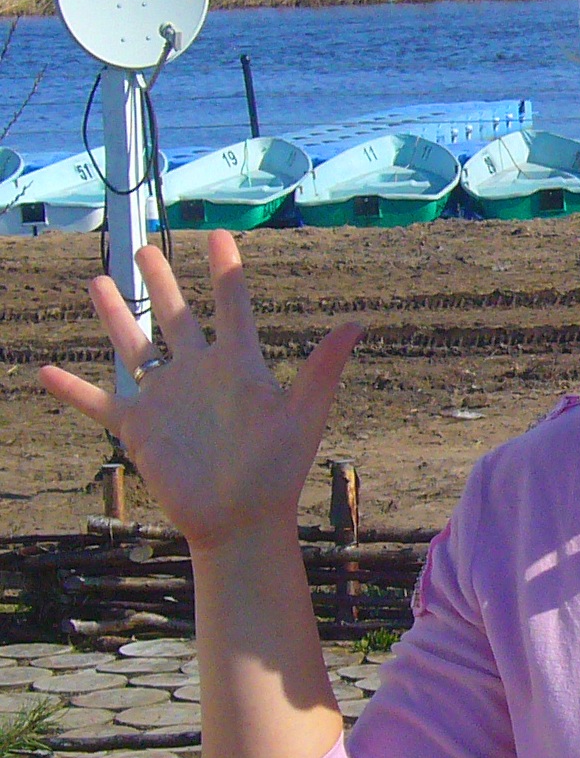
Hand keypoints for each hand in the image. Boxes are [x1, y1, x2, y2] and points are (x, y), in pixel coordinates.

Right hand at [37, 231, 361, 552]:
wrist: (241, 522)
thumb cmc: (277, 473)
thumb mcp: (302, 416)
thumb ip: (322, 369)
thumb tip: (357, 325)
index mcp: (238, 366)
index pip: (232, 306)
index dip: (225, 270)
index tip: (219, 236)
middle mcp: (199, 374)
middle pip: (176, 316)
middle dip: (160, 282)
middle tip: (145, 247)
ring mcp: (166, 400)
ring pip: (134, 346)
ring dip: (114, 314)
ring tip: (98, 280)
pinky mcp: (140, 429)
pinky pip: (100, 403)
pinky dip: (72, 390)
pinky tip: (44, 372)